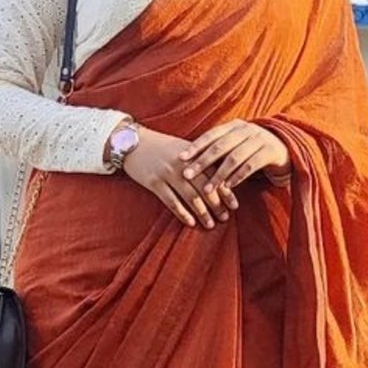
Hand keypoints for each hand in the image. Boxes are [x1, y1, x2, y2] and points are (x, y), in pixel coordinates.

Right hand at [120, 127, 237, 228]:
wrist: (131, 142)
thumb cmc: (160, 147)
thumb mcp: (182, 148)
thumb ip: (200, 160)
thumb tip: (220, 178)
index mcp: (192, 154)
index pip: (214, 175)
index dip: (226, 191)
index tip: (235, 205)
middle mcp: (182, 164)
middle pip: (204, 187)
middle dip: (216, 205)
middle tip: (225, 218)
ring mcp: (167, 173)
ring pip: (190, 196)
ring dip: (202, 212)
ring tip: (210, 224)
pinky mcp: (153, 182)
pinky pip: (171, 201)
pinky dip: (182, 213)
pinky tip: (190, 223)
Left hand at [180, 121, 289, 191]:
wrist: (285, 147)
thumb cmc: (252, 149)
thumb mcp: (236, 144)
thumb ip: (218, 149)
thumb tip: (188, 160)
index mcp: (234, 126)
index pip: (211, 135)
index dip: (196, 147)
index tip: (180, 158)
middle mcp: (246, 130)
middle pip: (220, 146)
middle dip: (202, 161)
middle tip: (187, 174)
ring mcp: (260, 139)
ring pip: (234, 158)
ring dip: (219, 175)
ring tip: (206, 189)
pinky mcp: (270, 152)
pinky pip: (251, 165)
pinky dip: (238, 177)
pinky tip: (227, 187)